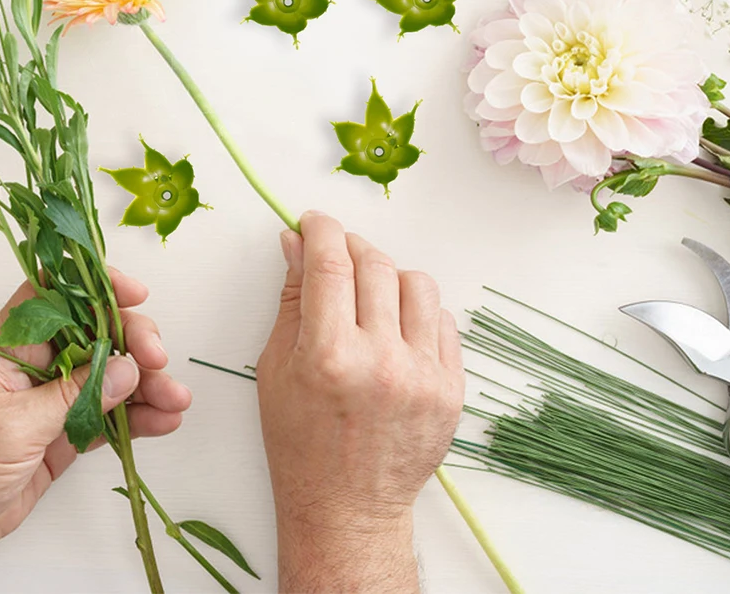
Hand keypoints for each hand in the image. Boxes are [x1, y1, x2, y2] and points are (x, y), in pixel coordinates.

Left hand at [0, 270, 191, 592]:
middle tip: (158, 360)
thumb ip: (76, 395)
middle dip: (133, 342)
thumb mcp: (15, 425)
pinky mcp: (59, 435)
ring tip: (176, 399)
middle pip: (94, 334)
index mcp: (10, 344)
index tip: (136, 295)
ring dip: (144, 385)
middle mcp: (33, 364)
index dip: (97, 286)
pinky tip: (163, 420)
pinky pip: (104, 416)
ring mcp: (49, 400)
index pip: (58, 294)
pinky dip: (135, 417)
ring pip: (107, 377)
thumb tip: (128, 368)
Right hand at [256, 211, 463, 593]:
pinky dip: (417, 312)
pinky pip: (443, 321)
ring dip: (388, 276)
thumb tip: (296, 242)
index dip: (321, 229)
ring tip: (368, 296)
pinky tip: (394, 328)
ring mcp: (424, 376)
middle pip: (375, 264)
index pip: (331, 262)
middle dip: (350, 246)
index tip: (313, 222)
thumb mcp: (276, 367)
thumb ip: (292, 298)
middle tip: (336, 254)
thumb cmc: (300, 442)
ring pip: (416, 284)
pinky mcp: (452, 390)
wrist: (347, 508)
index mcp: (329, 356)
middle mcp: (382, 361)